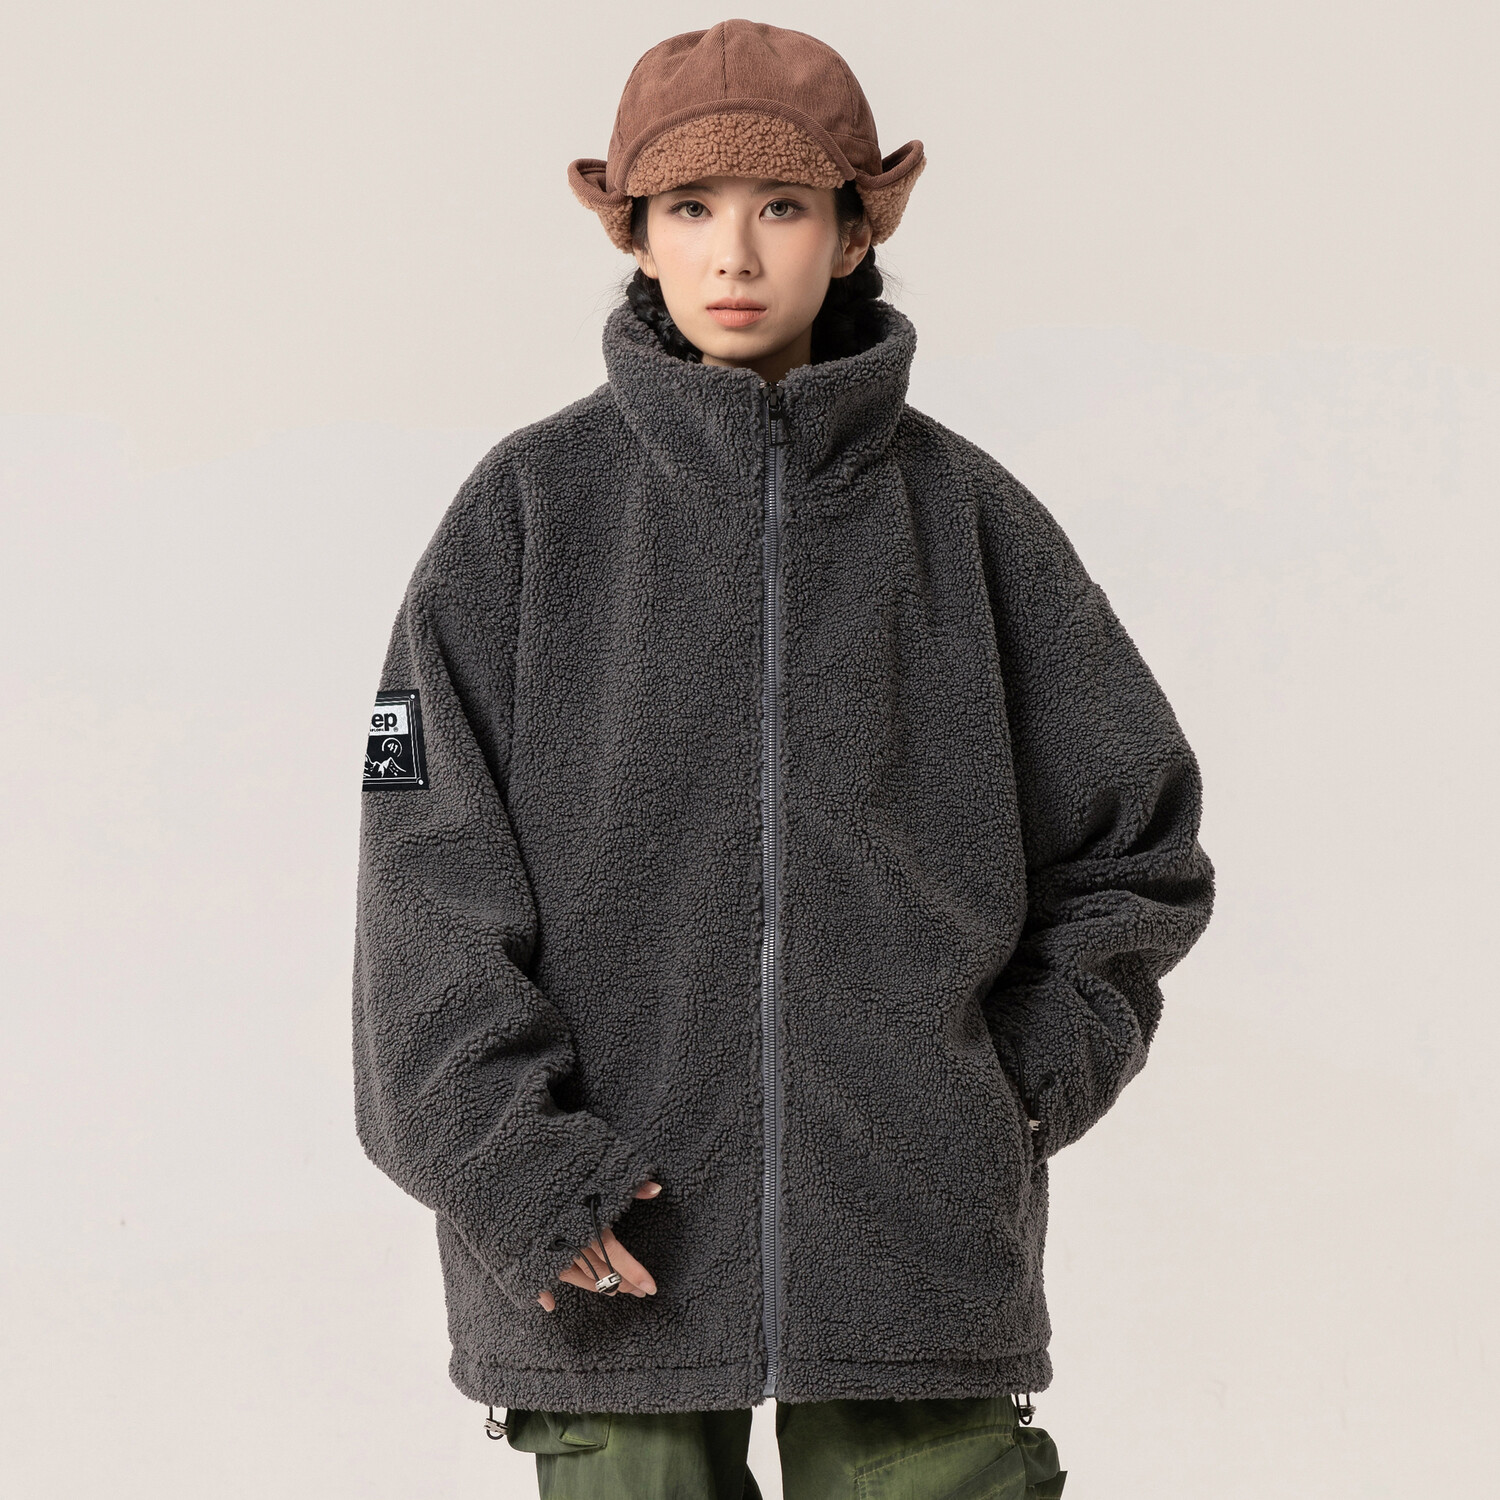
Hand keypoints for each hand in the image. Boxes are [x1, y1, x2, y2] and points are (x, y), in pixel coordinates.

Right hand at [537, 1180, 661, 1311]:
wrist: (511, 1184)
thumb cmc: (559, 1181)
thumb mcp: (597, 1179)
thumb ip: (630, 1185)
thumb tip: (657, 1189)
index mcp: (588, 1226)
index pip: (615, 1255)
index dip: (634, 1273)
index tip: (651, 1288)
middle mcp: (571, 1243)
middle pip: (600, 1270)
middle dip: (621, 1282)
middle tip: (638, 1292)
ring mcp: (549, 1252)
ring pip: (576, 1276)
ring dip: (595, 1286)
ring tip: (612, 1291)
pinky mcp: (529, 1253)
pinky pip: (539, 1279)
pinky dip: (543, 1292)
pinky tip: (549, 1305)